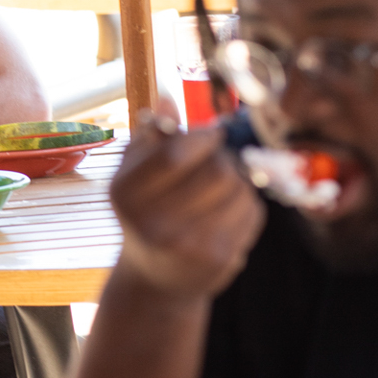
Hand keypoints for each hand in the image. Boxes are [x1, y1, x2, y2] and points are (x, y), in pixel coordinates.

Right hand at [108, 99, 264, 299]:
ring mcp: (187, 244)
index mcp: (126, 194)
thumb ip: (151, 137)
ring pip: (239, 189)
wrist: (156, 277)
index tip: (210, 136)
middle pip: (216, 170)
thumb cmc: (146, 212)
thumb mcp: (135, 174)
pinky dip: (245, 204)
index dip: (202, 137)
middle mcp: (153, 223)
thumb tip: (167, 100)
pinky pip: (251, 212)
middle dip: (222, 159)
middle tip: (215, 164)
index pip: (176, 154)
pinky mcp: (218, 258)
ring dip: (237, 181)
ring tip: (220, 190)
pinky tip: (226, 214)